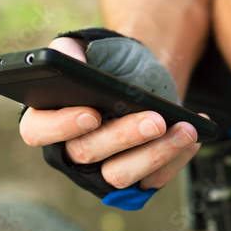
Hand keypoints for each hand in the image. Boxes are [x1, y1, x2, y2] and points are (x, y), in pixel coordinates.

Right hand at [19, 37, 200, 190]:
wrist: (132, 79)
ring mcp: (99, 170)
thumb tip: (75, 64)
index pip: (38, 131)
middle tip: (156, 119)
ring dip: (156, 154)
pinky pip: (151, 181)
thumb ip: (69, 51)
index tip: (91, 113)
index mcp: (46, 120)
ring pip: (120, 175)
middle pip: (87, 153)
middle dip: (124, 136)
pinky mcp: (131, 180)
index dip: (62, 126)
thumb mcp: (81, 49)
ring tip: (185, 130)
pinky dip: (175, 160)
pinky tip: (192, 136)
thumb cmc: (101, 65)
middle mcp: (69, 151)